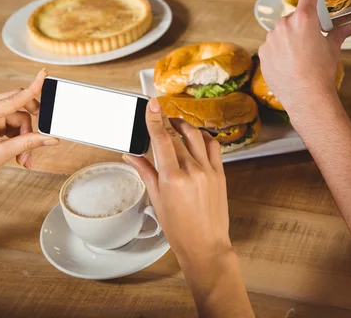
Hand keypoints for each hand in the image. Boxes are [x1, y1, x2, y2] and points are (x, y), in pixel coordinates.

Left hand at [0, 69, 59, 190]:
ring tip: (23, 157)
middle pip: (18, 106)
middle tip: (39, 139)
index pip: (12, 99)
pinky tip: (17, 153)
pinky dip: (18, 138)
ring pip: (17, 117)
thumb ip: (27, 144)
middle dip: (30, 126)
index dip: (32, 87)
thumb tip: (50, 139)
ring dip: (24, 136)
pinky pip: (11, 124)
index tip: (43, 74)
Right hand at [122, 98, 230, 268]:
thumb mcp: (156, 200)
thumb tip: (130, 155)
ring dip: (184, 125)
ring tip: (175, 124)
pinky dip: (203, 137)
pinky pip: (213, 146)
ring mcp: (209, 170)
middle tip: (158, 114)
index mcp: (173, 179)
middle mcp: (193, 171)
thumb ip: (145, 172)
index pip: (162, 140)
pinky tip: (195, 137)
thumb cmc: (179, 229)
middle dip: (166, 121)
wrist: (205, 244)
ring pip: (197, 136)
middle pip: (177, 135)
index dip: (155, 119)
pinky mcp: (220, 173)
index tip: (152, 105)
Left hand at [258, 0, 350, 113]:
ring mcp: (271, 39)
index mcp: (305, 19)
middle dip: (300, 28)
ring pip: (280, 34)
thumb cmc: (321, 72)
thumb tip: (350, 28)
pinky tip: (288, 65)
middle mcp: (285, 25)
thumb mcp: (332, 50)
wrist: (306, 96)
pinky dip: (278, 53)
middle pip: (293, 19)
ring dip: (288, 40)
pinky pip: (271, 47)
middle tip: (309, 44)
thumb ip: (338, 34)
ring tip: (299, 59)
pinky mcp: (263, 53)